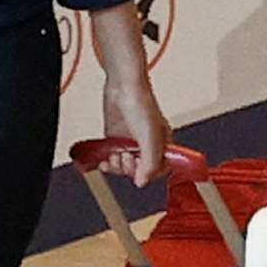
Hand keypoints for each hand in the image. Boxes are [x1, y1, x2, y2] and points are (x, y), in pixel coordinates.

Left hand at [83, 5, 167, 184]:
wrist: (122, 86)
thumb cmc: (141, 102)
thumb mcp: (149, 137)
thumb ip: (149, 162)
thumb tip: (142, 181)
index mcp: (162, 144)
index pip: (159, 170)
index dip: (148, 174)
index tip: (139, 174)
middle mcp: (147, 145)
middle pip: (139, 171)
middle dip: (129, 168)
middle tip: (125, 158)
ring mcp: (130, 142)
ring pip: (124, 167)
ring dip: (116, 166)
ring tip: (114, 156)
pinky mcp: (115, 139)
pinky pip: (112, 159)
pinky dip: (107, 163)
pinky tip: (104, 160)